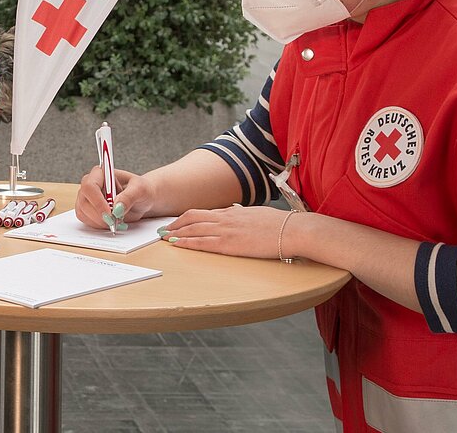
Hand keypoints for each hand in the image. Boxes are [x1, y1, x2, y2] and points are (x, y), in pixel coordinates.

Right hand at [75, 166, 154, 230]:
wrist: (142, 200)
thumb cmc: (140, 189)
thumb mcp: (140, 189)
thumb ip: (128, 197)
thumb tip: (116, 208)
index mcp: (101, 173)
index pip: (90, 186)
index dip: (97, 201)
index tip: (110, 213)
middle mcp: (90, 184)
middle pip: (84, 201)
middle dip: (99, 215)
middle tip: (114, 221)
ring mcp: (87, 197)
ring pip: (83, 212)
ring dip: (99, 221)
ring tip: (115, 220)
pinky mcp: (87, 210)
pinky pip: (86, 220)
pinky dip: (98, 225)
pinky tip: (110, 223)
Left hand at [161, 204, 293, 258]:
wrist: (292, 230)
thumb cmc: (280, 225)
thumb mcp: (258, 215)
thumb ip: (244, 216)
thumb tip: (237, 214)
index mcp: (233, 212)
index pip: (204, 213)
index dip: (187, 218)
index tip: (177, 222)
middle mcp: (226, 218)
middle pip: (193, 217)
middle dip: (176, 224)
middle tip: (164, 230)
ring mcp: (227, 230)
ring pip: (194, 229)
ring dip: (177, 233)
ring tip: (164, 238)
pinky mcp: (230, 244)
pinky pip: (202, 243)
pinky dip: (187, 243)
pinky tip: (177, 245)